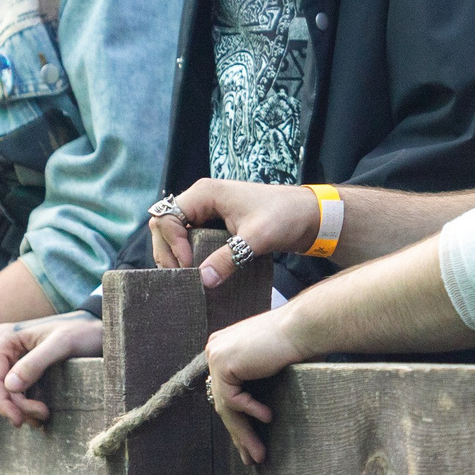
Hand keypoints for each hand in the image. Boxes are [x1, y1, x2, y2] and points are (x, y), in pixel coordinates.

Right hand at [0, 312, 102, 427]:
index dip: (3, 402)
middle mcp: (3, 349)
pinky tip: (40, 414)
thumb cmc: (81, 332)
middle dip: (18, 407)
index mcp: (4, 338)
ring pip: (8, 395)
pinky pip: (18, 393)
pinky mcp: (22, 370)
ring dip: (23, 409)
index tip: (20, 420)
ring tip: (43, 416)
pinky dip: (27, 406)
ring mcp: (12, 360)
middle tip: (42, 417)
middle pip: (0, 389)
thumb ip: (36, 362)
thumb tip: (10, 385)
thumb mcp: (62, 344)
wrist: (96, 330)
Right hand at [149, 178, 317, 286]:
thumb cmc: (284, 217)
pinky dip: (187, 253)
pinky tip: (197, 271)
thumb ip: (228, 258)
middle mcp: (202, 198)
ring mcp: (208, 211)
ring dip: (175, 254)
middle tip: (183, 276)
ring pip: (174, 232)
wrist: (309, 216)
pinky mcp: (216, 224)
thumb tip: (203, 281)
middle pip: (165, 224)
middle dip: (167, 251)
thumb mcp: (255, 239)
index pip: (166, 217)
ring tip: (188, 276)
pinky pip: (189, 238)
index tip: (189, 266)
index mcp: (206, 193)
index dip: (171, 244)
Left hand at [203, 308, 307, 464]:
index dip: (238, 421)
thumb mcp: (270, 366)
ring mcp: (216, 355)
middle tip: (251, 458)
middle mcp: (215, 349)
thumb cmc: (297, 344)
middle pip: (224, 402)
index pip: (226, 393)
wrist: (303, 326)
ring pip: (227, 406)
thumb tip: (257, 417)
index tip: (248, 445)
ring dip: (244, 434)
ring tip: (259, 455)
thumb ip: (256, 383)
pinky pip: (233, 400)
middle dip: (239, 433)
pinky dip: (251, 412)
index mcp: (225, 348)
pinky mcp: (223, 363)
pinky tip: (269, 418)